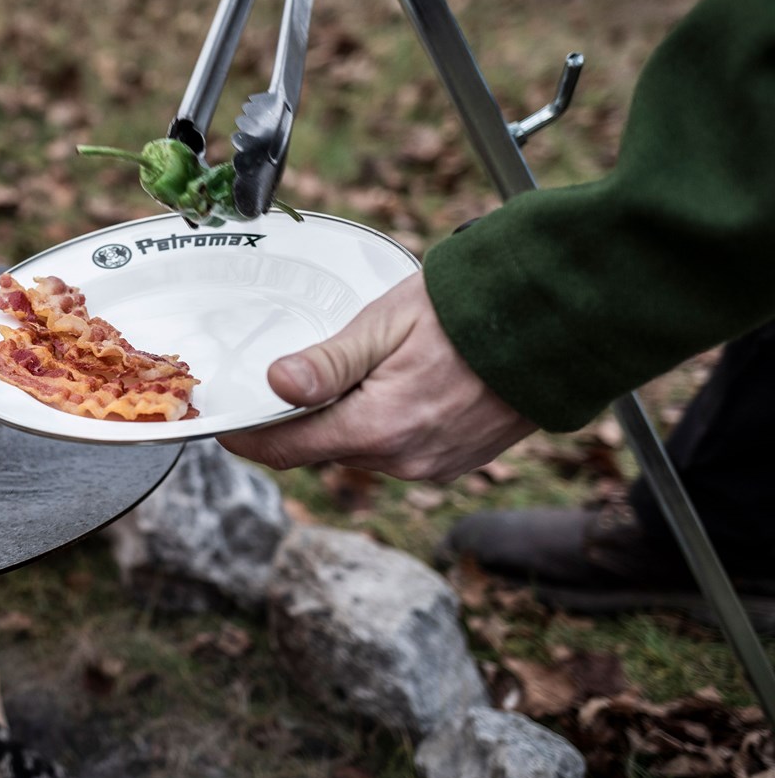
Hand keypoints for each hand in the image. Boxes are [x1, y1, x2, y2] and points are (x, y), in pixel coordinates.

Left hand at [218, 273, 535, 480]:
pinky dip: (380, 425)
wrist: (557, 323)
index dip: (247, 438)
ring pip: (359, 450)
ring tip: (342, 375)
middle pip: (321, 448)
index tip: (221, 425)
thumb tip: (275, 384)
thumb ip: (328, 361)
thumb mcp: (386, 324)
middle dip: (296, 422)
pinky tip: (389, 387)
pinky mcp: (455, 462)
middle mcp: (404, 460)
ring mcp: (432, 466)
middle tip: (273, 385)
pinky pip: (396, 451)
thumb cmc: (470, 311)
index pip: (287, 449)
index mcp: (379, 429)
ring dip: (341, 421)